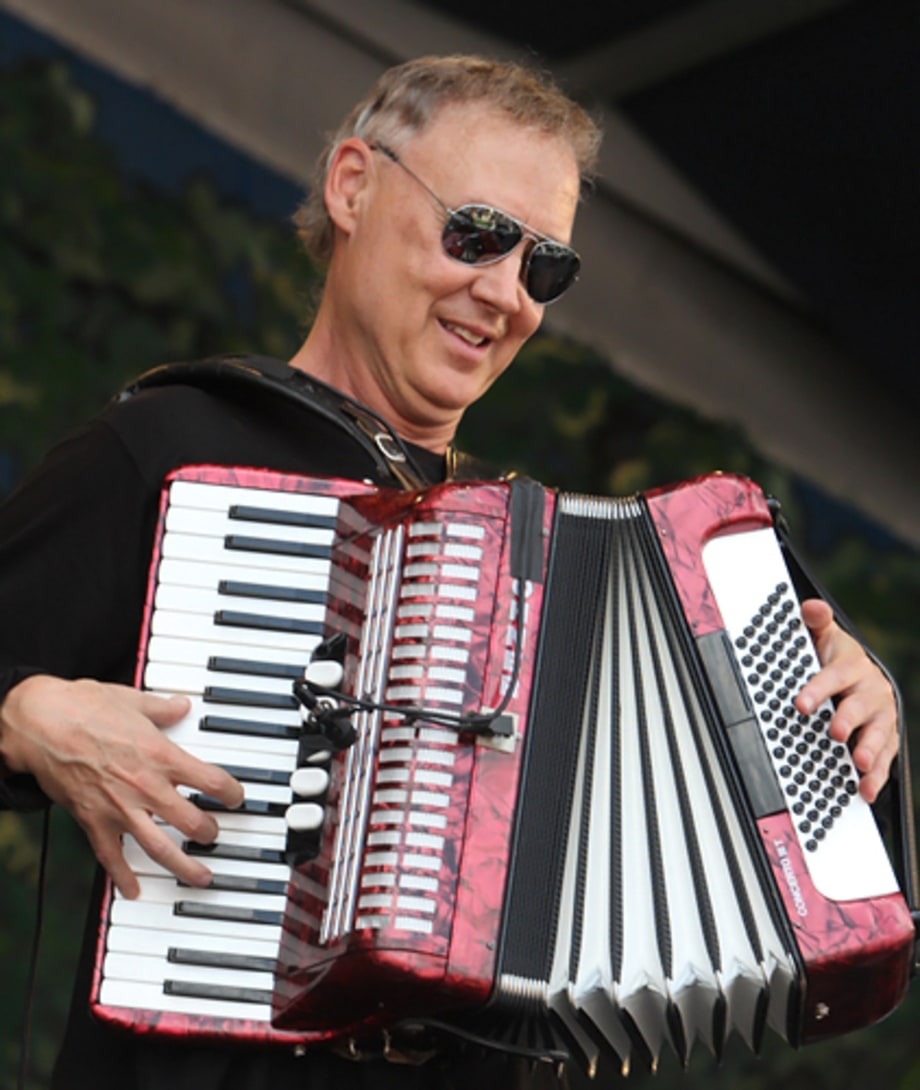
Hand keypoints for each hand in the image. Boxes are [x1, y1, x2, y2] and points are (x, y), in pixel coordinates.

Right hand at [0, 675, 243, 896]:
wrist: (41, 723)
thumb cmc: (84, 707)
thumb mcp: (133, 700)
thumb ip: (162, 709)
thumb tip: (181, 705)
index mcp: (161, 755)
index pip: (211, 781)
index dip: (231, 792)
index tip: (235, 797)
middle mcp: (146, 786)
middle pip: (191, 821)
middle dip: (210, 833)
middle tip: (215, 835)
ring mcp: (120, 808)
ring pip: (160, 848)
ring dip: (183, 867)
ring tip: (201, 877)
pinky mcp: (93, 821)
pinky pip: (111, 857)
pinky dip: (123, 876)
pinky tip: (134, 889)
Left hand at [796, 599, 897, 802]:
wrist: (864, 675)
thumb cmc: (838, 658)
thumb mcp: (826, 636)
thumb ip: (817, 623)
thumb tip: (811, 606)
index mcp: (853, 666)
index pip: (835, 676)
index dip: (819, 689)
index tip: (801, 703)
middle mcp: (872, 690)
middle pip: (861, 705)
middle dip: (848, 719)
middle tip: (834, 731)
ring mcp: (882, 715)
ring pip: (879, 733)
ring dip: (869, 749)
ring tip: (860, 763)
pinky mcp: (887, 737)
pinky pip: (886, 757)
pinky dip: (877, 775)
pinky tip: (865, 789)